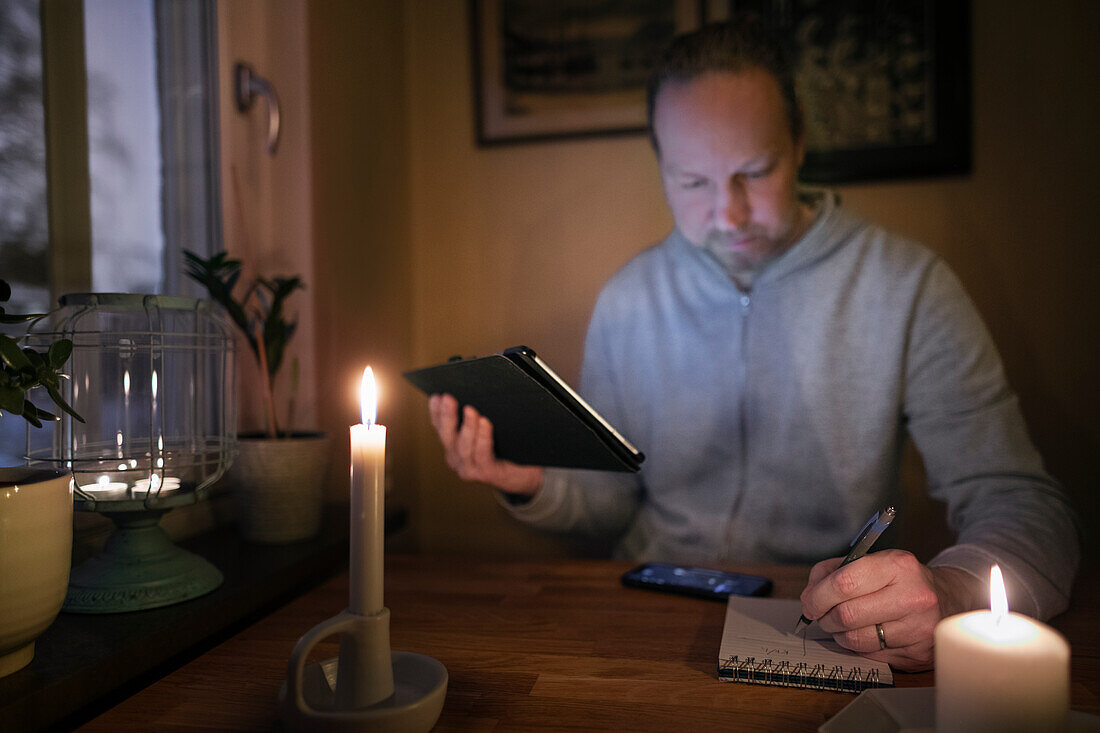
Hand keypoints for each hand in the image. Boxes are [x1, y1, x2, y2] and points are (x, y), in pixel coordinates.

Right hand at [427, 393, 542, 495]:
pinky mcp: (486, 473)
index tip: (437, 396)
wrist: (524, 472)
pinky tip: (485, 423)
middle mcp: (457, 458)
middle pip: (447, 436)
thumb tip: (473, 389)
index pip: (440, 427)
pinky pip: (483, 455)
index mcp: (453, 445)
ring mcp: (470, 468)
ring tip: (470, 410)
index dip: (436, 412)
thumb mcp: (486, 428)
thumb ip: (476, 415)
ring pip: (463, 447)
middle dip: (447, 416)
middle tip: (449, 398)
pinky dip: (483, 438)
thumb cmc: (505, 446)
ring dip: (467, 427)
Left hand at [798, 550, 980, 671]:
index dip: (817, 596)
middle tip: (822, 615)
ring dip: (839, 634)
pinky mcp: (919, 654)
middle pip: (847, 615)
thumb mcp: (873, 561)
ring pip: (857, 639)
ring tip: (842, 624)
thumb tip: (809, 595)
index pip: (843, 583)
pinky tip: (865, 633)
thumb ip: (834, 571)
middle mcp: (913, 597)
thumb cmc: (901, 579)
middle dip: (825, 617)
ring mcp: (919, 628)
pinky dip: (859, 646)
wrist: (949, 598)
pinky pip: (871, 654)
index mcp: (898, 566)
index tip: (810, 601)